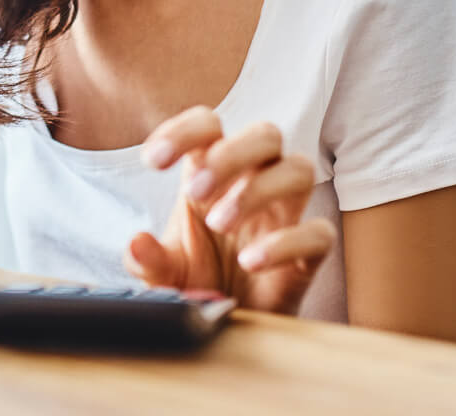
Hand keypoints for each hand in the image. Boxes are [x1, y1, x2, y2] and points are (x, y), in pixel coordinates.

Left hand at [125, 106, 336, 314]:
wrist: (228, 330)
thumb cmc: (197, 282)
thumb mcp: (163, 273)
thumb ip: (147, 260)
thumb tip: (136, 243)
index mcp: (213, 173)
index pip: (210, 124)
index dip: (184, 130)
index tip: (153, 162)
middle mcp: (254, 183)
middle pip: (266, 134)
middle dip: (231, 155)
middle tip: (195, 193)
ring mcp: (285, 215)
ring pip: (299, 169)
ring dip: (258, 191)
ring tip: (220, 225)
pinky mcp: (308, 253)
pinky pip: (318, 233)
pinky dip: (285, 243)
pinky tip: (249, 262)